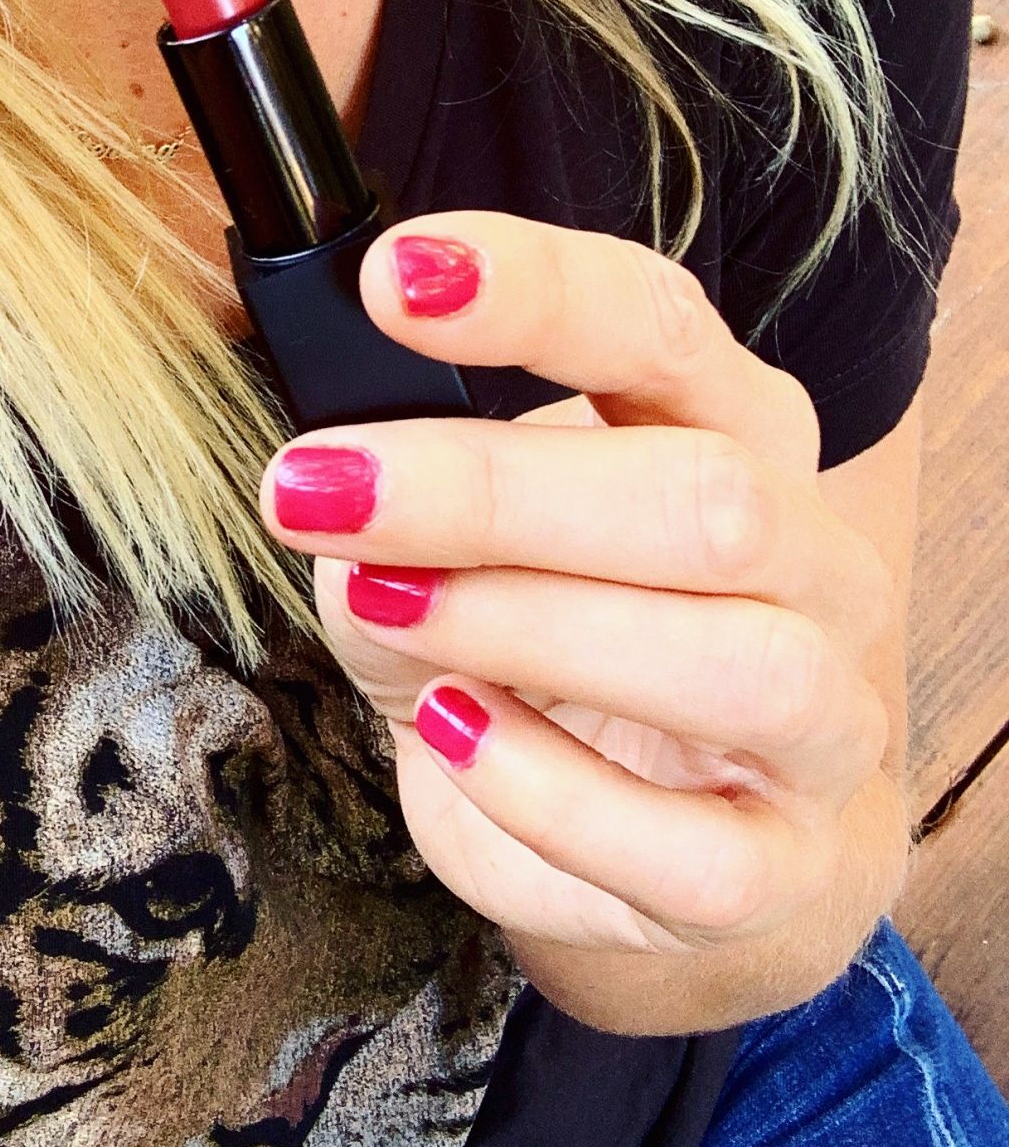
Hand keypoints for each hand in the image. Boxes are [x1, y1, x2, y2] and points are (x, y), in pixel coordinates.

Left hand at [256, 212, 898, 964]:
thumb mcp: (444, 550)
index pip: (661, 325)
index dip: (535, 291)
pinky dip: (554, 793)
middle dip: (492, 490)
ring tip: (385, 608)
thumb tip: (330, 500)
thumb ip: (395, 514)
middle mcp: (812, 557)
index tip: (392, 278)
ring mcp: (827, 719)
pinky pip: (698, 850)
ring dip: (527, 626)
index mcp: (731, 427)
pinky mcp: (793, 868)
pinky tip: (456, 740)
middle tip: (319, 489)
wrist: (655, 838)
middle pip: (704, 496)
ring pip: (735, 662)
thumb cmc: (538, 648)